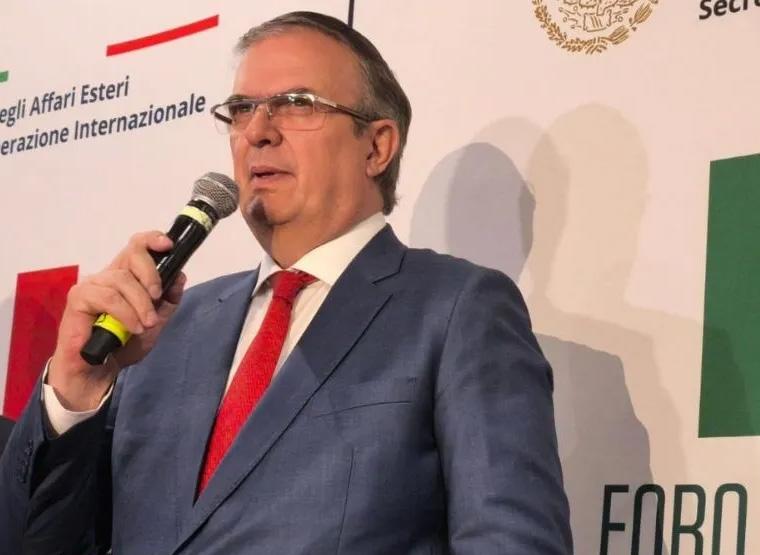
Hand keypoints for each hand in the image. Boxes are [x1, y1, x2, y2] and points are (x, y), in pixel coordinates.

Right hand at [48, 231, 186, 410]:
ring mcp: (92, 284)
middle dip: (151, 274)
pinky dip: (126, 313)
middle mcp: (109, 275)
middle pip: (132, 254)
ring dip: (141, 304)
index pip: (137, 246)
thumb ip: (169, 300)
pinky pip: (108, 297)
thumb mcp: (156, 321)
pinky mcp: (79, 298)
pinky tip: (133, 328)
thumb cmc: (124, 343)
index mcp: (127, 276)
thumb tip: (179, 276)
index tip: (168, 245)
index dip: (152, 240)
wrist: (100, 370)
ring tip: (146, 325)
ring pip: (122, 280)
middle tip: (158, 297)